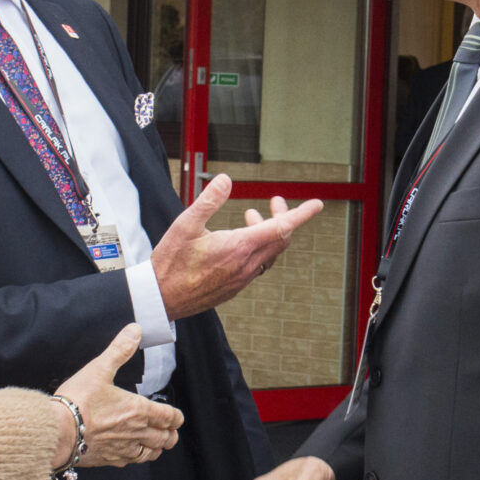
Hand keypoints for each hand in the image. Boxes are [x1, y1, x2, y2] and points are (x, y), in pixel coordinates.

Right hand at [55, 324, 183, 469]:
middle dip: (171, 434)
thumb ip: (119, 350)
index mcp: (138, 410)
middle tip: (170, 431)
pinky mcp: (110, 459)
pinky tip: (133, 453)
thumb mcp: (99, 369)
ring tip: (156, 444)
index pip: (170, 417)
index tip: (176, 417)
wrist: (58, 431)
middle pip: (165, 438)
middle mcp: (136, 431)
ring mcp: (124, 448)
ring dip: (157, 448)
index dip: (176, 417)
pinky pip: (132, 462)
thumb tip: (135, 331)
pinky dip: (138, 457)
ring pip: (151, 453)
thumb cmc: (77, 400)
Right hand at [153, 174, 324, 318]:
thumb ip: (208, 201)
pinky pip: (258, 265)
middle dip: (284, 217)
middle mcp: (246, 265)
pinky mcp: (235, 287)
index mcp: (238, 247)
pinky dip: (259, 248)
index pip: (281, 227)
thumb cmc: (170, 263)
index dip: (301, 214)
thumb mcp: (185, 225)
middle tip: (275, 201)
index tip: (317, 205)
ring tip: (251, 216)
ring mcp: (242, 278)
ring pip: (270, 253)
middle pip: (281, 239)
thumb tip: (225, 180)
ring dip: (269, 232)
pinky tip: (240, 241)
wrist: (162, 299)